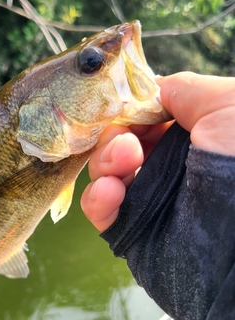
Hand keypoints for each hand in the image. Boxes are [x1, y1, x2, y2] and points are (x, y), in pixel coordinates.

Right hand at [81, 72, 234, 231]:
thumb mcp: (224, 100)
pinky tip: (109, 191)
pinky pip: (101, 211)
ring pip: (104, 173)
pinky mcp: (134, 230)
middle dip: (113, 137)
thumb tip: (145, 95)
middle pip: (117, 144)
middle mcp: (167, 166)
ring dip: (104, 162)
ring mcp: (149, 198)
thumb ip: (180, 89)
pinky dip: (96, 198)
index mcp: (188, 136)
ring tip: (124, 162)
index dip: (127, 112)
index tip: (123, 110)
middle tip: (126, 142)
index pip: (141, 118)